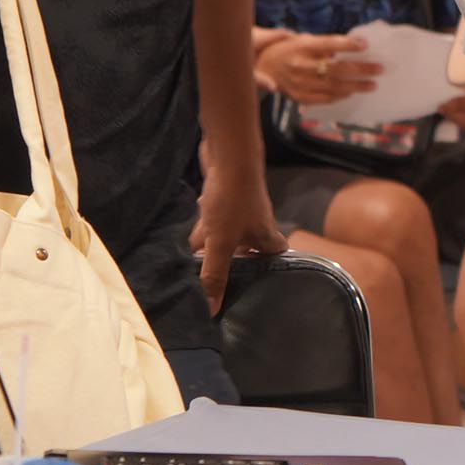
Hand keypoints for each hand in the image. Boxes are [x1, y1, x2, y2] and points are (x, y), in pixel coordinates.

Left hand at [190, 172, 287, 314]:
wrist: (228, 152)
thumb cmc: (231, 200)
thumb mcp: (220, 243)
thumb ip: (215, 275)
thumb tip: (212, 311)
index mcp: (266, 236)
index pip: (277, 255)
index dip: (271, 269)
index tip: (259, 285)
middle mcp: (257, 223)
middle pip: (250, 247)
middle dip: (235, 260)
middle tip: (221, 279)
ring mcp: (241, 207)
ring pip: (229, 231)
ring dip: (215, 243)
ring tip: (198, 263)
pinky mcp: (224, 193)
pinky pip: (215, 215)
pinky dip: (204, 224)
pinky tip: (187, 232)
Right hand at [254, 31, 379, 105]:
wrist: (260, 67)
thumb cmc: (285, 50)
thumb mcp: (300, 40)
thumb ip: (322, 44)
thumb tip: (350, 44)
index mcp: (301, 46)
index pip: (330, 43)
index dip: (348, 45)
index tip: (365, 45)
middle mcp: (300, 64)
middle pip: (336, 68)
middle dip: (361, 70)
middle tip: (379, 69)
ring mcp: (299, 82)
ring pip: (333, 87)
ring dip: (355, 86)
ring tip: (372, 85)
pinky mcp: (297, 96)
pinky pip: (323, 99)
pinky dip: (339, 96)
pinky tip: (351, 93)